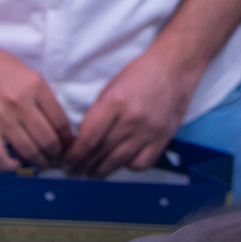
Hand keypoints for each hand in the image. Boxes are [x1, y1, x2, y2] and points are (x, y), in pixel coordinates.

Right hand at [0, 42, 72, 170]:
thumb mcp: (29, 74)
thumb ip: (42, 98)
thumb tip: (56, 125)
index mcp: (37, 86)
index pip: (60, 120)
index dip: (68, 139)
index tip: (68, 145)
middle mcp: (21, 102)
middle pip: (48, 139)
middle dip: (56, 154)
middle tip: (56, 159)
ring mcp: (2, 117)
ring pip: (29, 150)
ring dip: (39, 162)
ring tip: (42, 164)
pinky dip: (10, 166)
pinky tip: (16, 163)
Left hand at [64, 47, 197, 178]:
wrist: (174, 68)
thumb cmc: (139, 74)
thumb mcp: (110, 88)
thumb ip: (98, 115)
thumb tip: (83, 142)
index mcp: (114, 102)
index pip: (88, 138)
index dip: (73, 155)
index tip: (66, 162)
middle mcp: (131, 119)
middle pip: (101, 153)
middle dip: (83, 166)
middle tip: (74, 172)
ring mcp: (149, 131)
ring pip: (119, 162)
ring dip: (101, 171)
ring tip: (92, 173)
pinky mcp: (163, 138)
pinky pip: (141, 163)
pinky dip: (128, 166)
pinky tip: (121, 162)